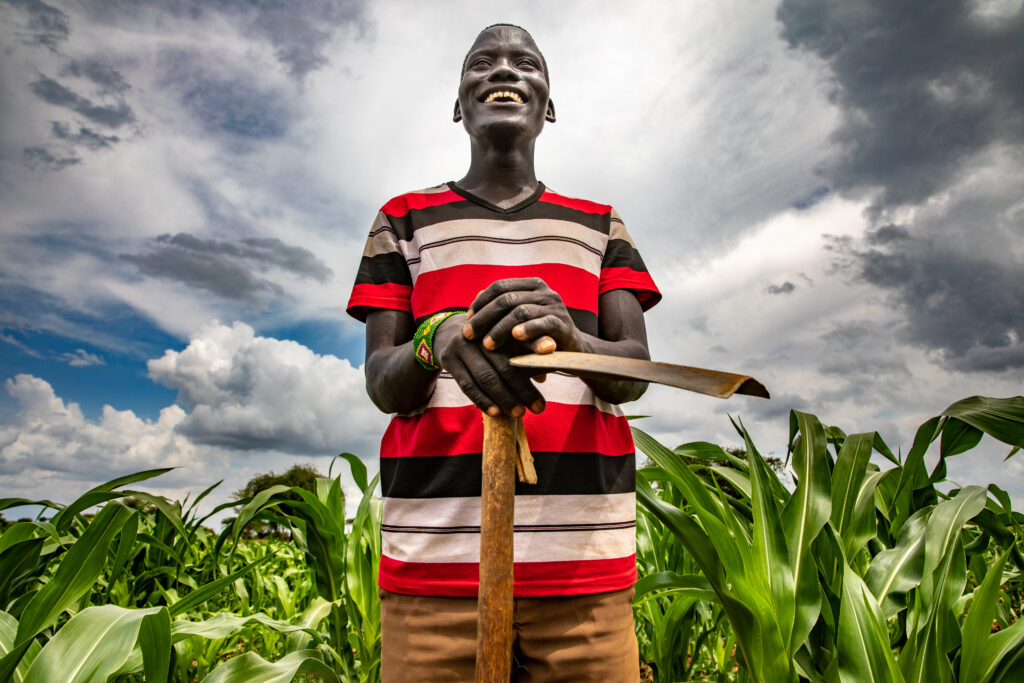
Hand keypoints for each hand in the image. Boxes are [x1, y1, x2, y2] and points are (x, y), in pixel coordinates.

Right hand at [433, 313, 545, 416]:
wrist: (445, 332)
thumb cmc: (485, 342)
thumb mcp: (504, 342)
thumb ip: (524, 354)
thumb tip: (545, 375)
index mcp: (497, 325)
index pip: (520, 338)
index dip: (535, 345)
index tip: (552, 354)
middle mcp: (481, 333)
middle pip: (504, 363)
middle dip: (523, 388)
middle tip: (539, 407)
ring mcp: (463, 346)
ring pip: (486, 376)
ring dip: (504, 398)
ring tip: (519, 413)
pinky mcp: (449, 359)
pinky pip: (467, 384)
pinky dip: (482, 400)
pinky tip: (496, 413)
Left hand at [463, 278, 581, 352]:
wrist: (572, 352)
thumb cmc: (538, 336)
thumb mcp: (518, 322)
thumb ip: (500, 311)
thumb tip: (474, 300)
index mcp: (532, 286)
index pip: (500, 287)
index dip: (480, 303)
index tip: (466, 321)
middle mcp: (544, 292)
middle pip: (507, 298)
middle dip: (484, 318)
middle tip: (469, 335)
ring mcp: (555, 307)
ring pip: (521, 311)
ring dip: (500, 328)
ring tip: (487, 344)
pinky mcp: (564, 324)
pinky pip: (544, 323)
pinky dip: (528, 329)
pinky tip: (515, 337)